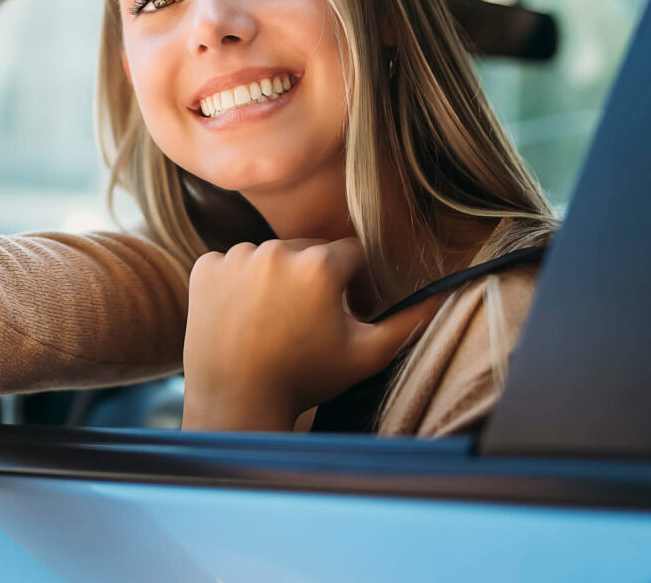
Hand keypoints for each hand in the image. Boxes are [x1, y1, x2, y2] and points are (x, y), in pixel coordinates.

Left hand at [181, 238, 439, 430]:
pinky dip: (240, 283)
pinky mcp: (204, 266)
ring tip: (274, 321)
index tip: (343, 311)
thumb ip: (408, 321)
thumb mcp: (366, 354)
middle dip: (315, 277)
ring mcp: (235, 256)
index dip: (354, 283)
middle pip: (309, 250)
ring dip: (277, 277)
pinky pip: (233, 264)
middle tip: (307, 322)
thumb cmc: (305, 379)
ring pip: (270, 255)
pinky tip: (244, 316)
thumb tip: (445, 294)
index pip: (351, 254)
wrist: (236, 400)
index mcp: (319, 264)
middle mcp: (275, 249)